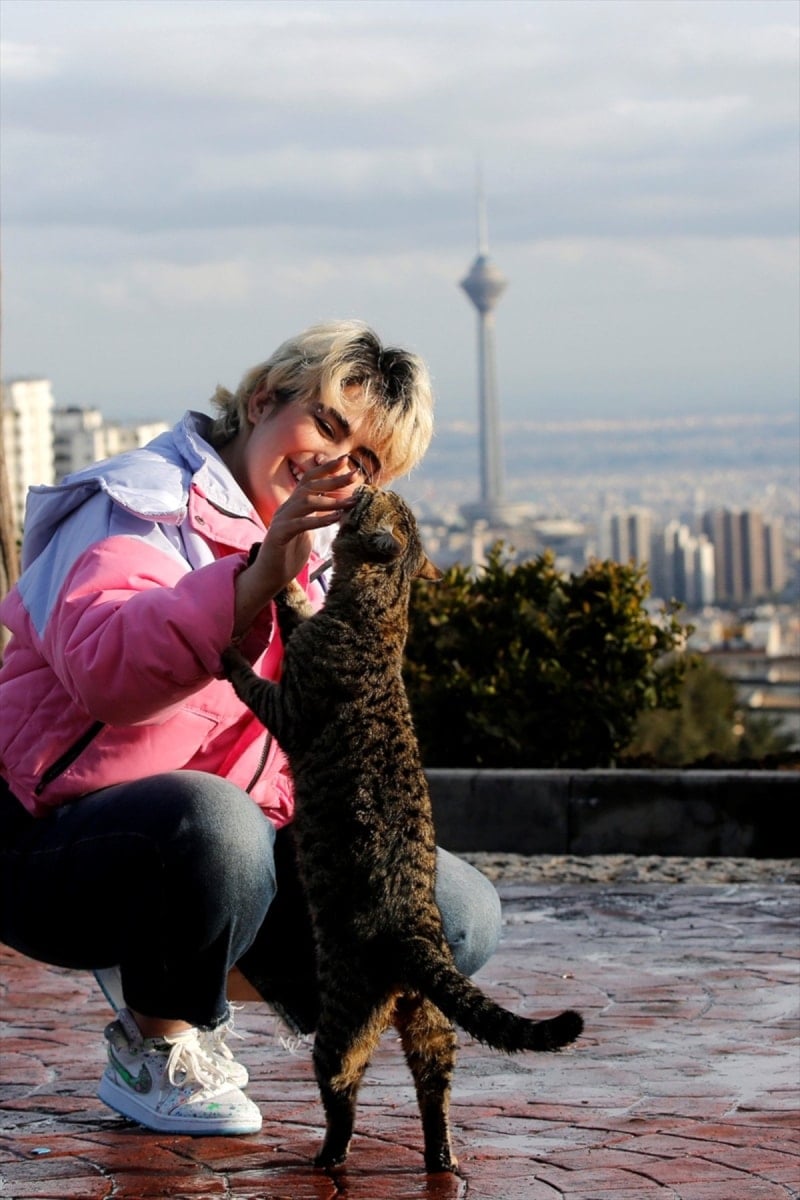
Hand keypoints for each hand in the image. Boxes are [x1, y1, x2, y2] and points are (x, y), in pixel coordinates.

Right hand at [232, 456, 357, 636]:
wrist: (268, 576)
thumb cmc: (289, 555)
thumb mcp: (307, 531)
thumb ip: (317, 517)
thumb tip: (338, 509)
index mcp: (292, 505)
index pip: (309, 479)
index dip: (327, 469)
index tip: (347, 460)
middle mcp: (286, 508)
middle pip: (310, 486)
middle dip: (334, 479)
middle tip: (355, 474)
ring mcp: (281, 520)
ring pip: (306, 502)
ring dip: (332, 500)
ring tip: (352, 501)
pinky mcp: (279, 535)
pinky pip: (301, 523)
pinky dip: (320, 519)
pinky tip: (337, 518)